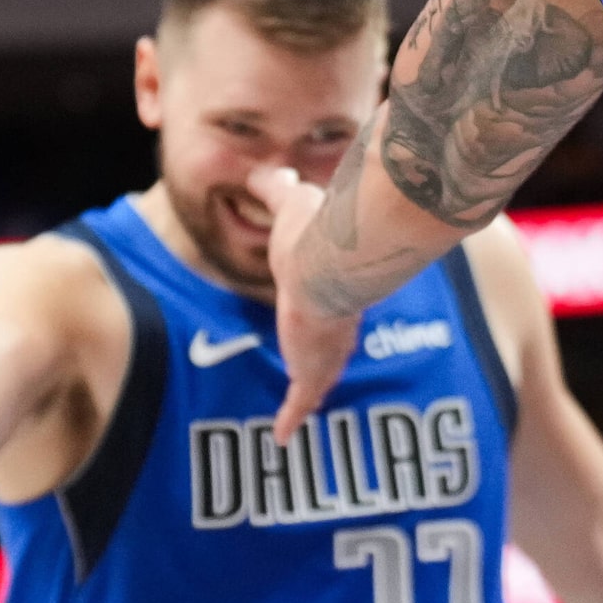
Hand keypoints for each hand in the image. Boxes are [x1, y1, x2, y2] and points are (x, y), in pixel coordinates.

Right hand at [249, 164, 354, 442]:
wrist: (331, 263)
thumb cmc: (316, 231)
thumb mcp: (293, 204)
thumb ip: (278, 189)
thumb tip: (264, 168)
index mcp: (337, 288)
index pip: (336, 308)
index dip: (329, 315)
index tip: (326, 322)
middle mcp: (338, 323)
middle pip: (332, 346)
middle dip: (322, 358)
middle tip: (311, 375)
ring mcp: (327, 351)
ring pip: (318, 376)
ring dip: (309, 390)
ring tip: (301, 412)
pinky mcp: (311, 371)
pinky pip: (300, 400)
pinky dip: (291, 416)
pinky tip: (285, 435)